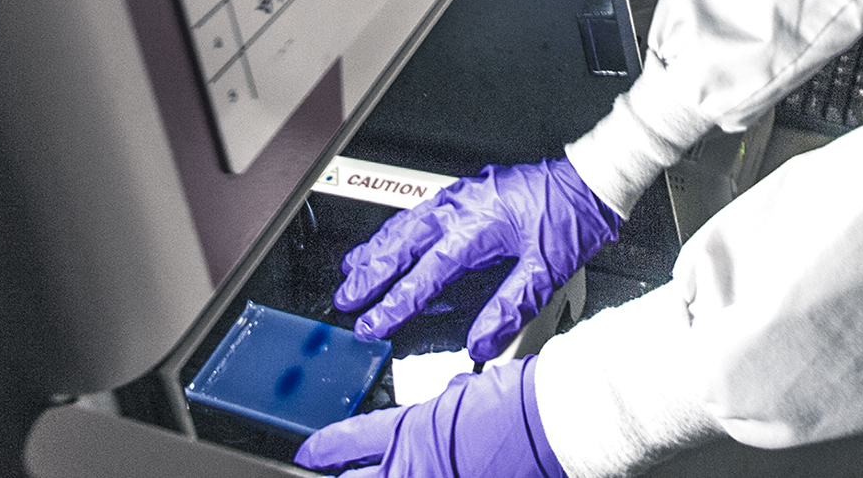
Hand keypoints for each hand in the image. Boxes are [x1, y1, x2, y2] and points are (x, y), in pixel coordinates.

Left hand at [294, 356, 562, 476]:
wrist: (551, 424)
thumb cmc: (519, 402)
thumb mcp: (468, 393)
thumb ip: (444, 407)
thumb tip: (443, 405)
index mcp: (412, 431)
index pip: (349, 442)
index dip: (324, 449)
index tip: (310, 451)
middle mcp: (413, 469)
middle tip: (324, 475)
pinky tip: (416, 477)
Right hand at [335, 159, 623, 361]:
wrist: (591, 178)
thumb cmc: (573, 215)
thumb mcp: (546, 269)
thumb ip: (510, 307)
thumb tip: (481, 342)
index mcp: (478, 225)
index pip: (426, 272)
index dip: (395, 302)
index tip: (372, 323)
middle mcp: (464, 205)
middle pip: (404, 242)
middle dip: (372, 272)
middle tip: (347, 298)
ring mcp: (464, 195)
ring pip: (408, 222)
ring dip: (378, 247)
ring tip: (353, 269)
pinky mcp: (471, 191)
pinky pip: (422, 210)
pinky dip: (399, 227)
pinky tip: (391, 238)